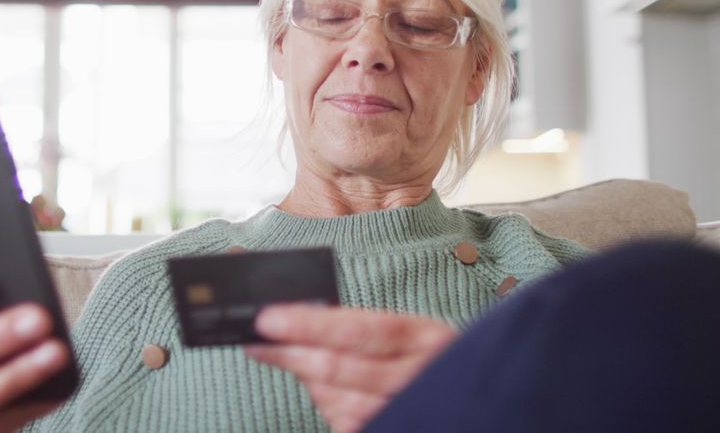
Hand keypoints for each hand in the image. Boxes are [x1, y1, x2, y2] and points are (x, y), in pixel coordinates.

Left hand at [243, 304, 455, 432]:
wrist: (484, 401)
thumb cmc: (433, 360)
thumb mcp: (413, 333)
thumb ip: (366, 328)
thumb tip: (301, 318)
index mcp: (426, 338)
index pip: (358, 328)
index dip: (308, 324)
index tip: (267, 318)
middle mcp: (422, 377)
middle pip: (341, 367)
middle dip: (290, 354)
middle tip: (257, 343)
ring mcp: (412, 413)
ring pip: (339, 401)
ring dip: (308, 381)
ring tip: (291, 361)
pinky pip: (347, 424)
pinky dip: (326, 406)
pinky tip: (321, 391)